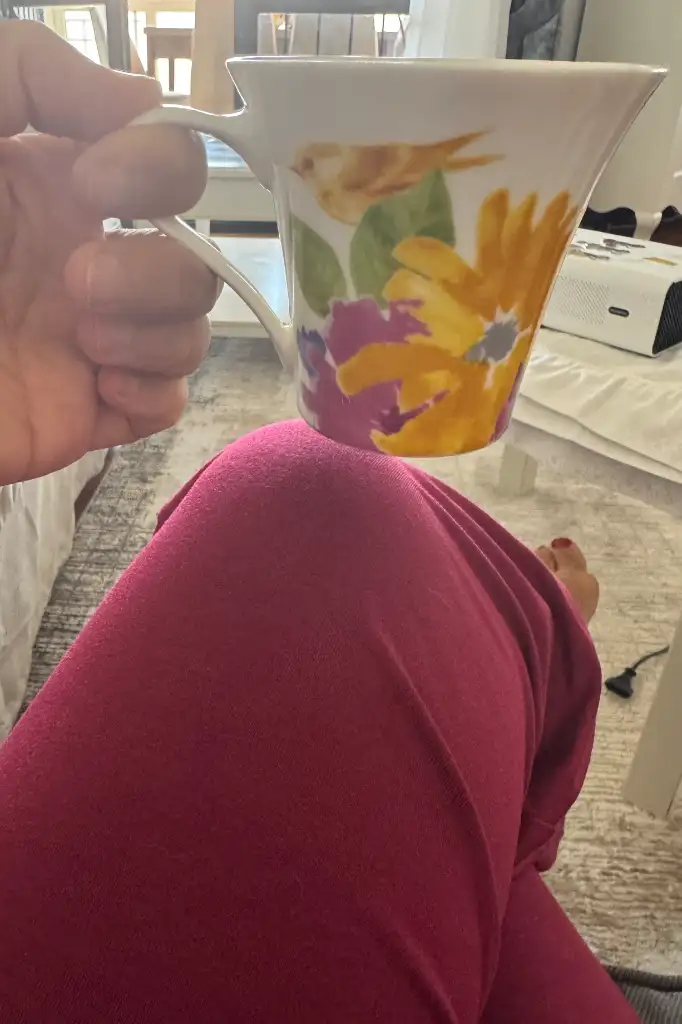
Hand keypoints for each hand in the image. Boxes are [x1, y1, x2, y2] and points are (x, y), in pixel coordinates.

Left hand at [0, 20, 218, 485]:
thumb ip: (34, 73)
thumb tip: (143, 99)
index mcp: (56, 191)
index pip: (168, 169)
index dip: (159, 172)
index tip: (97, 186)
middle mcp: (84, 262)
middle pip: (194, 262)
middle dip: (156, 274)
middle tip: (76, 283)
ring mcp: (87, 341)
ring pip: (189, 333)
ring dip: (156, 335)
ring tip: (83, 342)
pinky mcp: (81, 411)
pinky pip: (165, 405)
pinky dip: (156, 393)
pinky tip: (104, 388)